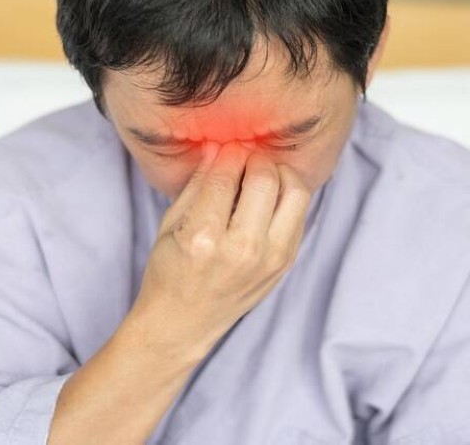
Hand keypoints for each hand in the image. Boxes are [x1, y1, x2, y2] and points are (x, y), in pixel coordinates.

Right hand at [128, 141, 312, 356]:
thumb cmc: (170, 272)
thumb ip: (198, 183)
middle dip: (257, 157)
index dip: (229, 152)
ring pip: (296, 193)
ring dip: (281, 173)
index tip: (228, 145)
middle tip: (246, 156)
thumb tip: (219, 146)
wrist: (184, 324)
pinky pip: (299, 215)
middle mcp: (241, 249)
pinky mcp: (284, 264)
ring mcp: (269, 260)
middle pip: (267, 179)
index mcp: (203, 238)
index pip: (227, 175)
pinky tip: (270, 197)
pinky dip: (288, 197)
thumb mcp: (171, 225)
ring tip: (263, 173)